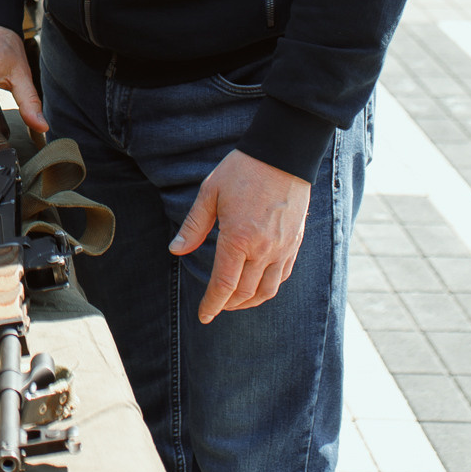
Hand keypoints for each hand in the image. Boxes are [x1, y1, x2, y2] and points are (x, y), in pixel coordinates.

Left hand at [170, 150, 311, 321]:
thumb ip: (194, 226)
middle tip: (215, 308)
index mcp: (239, 239)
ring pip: (268, 290)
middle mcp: (264, 249)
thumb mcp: (210, 194)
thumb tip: (176, 250)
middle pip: (245, 292)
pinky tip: (257, 284)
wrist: (282, 156)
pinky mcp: (295, 243)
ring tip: (234, 302)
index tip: (203, 315)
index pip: (224, 285)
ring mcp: (283, 248)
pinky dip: (269, 287)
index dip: (212, 304)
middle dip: (228, 305)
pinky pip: (283, 275)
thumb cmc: (242, 171)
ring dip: (249, 302)